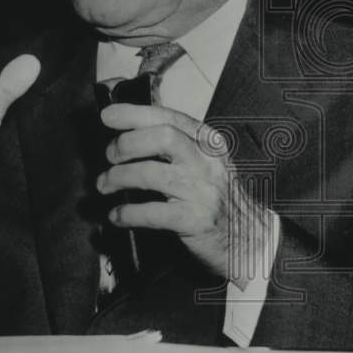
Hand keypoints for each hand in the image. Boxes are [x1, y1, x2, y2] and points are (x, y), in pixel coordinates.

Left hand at [97, 103, 275, 286]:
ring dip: (118, 177)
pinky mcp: (194, 220)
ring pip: (151, 173)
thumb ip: (177, 146)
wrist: (247, 238)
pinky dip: (126, 213)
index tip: (108, 116)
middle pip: (162, 137)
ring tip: (104, 185)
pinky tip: (117, 215)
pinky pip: (151, 212)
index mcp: (208, 143)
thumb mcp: (204, 163)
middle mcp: (207, 162)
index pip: (170, 118)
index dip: (135, 114)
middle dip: (127, 143)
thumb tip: (128, 132)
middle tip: (110, 156)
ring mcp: (202, 191)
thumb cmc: (217, 199)